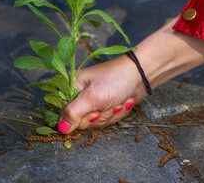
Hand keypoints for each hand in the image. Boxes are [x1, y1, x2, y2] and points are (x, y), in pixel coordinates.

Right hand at [57, 16, 203, 133]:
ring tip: (118, 101)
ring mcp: (94, 100)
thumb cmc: (116, 80)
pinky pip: (106, 119)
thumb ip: (73, 113)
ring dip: (110, 115)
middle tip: (109, 103)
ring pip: (95, 122)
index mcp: (71, 85)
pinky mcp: (106, 105)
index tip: (93, 111)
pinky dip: (117, 114)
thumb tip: (60, 129)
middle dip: (99, 116)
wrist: (142, 75)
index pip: (63, 112)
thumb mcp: (93, 97)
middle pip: (80, 120)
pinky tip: (123, 103)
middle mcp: (80, 93)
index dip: (78, 117)